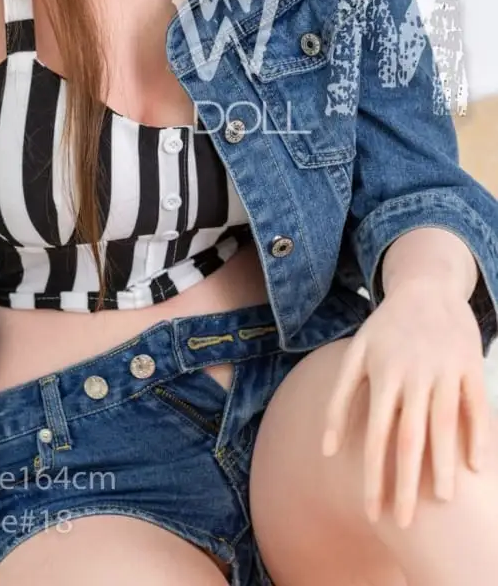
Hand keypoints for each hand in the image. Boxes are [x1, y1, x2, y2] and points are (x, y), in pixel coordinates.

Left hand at [320, 280, 490, 528]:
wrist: (424, 286)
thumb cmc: (385, 329)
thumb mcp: (356, 355)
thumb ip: (339, 400)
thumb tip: (326, 450)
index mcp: (381, 374)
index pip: (375, 435)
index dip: (374, 475)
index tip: (373, 511)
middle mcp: (412, 374)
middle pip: (409, 437)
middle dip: (407, 482)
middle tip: (405, 521)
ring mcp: (443, 368)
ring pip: (445, 424)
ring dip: (444, 464)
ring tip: (443, 500)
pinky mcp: (469, 364)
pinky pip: (476, 406)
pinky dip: (479, 435)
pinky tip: (477, 466)